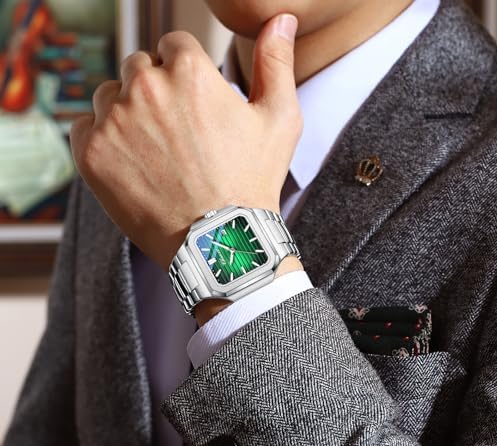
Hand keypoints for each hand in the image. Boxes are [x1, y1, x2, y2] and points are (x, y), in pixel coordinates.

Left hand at [70, 14, 300, 270]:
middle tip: (176, 132)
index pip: (174, 45)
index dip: (186, 73)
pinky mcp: (92, 154)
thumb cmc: (252, 182)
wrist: (219, 241)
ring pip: (110, 95)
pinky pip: (86, 126)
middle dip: (156, 89)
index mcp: (189, 70)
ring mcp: (114, 121)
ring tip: (155, 151)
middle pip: (139, 67)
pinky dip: (103, 139)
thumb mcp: (279, 120)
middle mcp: (145, 86)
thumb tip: (279, 19)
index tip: (194, 103)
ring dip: (127, 112)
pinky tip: (132, 163)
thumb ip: (275, 63)